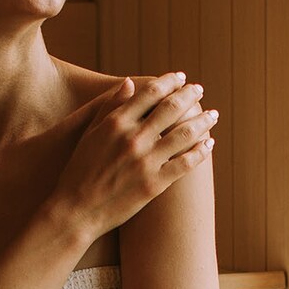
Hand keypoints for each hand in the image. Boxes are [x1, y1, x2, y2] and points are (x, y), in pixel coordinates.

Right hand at [47, 72, 217, 241]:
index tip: (181, 77)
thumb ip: (110, 106)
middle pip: (172, 108)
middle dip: (190, 95)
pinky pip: (185, 163)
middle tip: (200, 90)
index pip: (150, 92)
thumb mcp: (90, 133)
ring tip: (213, 115)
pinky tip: (209, 144)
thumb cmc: (80, 170)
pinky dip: (201, 151)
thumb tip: (130, 82)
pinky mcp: (155, 184)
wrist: (75, 211)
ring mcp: (145, 161)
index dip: (169, 81)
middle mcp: (133, 138)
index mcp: (116, 123)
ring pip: (184, 134)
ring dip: (203, 121)